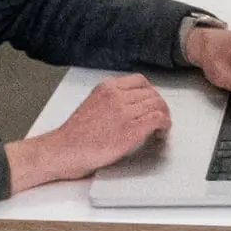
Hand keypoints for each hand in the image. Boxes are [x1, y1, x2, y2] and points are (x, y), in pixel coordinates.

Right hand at [2, 74, 171, 192]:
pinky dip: (165, 125)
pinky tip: (160, 132)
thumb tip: (133, 102)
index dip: (151, 92)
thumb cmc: (76, 133)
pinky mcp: (131, 130)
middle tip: (160, 117)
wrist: (65, 150)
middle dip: (159, 106)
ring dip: (164, 116)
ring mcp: (124, 113)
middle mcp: (116, 97)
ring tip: (160, 127)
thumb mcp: (93, 103)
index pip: (140, 81)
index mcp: (106, 88)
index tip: (152, 101)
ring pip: (158, 106)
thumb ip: (112, 99)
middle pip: (152, 94)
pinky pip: (158, 120)